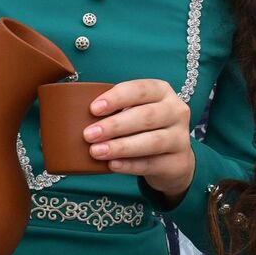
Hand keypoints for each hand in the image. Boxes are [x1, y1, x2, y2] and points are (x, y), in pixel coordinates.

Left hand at [83, 79, 194, 199]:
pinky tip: (112, 165)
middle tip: (88, 134)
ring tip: (96, 151)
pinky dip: (130, 165)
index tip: (93, 109)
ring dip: (121, 146)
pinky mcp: (178, 162)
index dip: (117, 98)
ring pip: (151, 141)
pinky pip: (152, 163)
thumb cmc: (145, 129)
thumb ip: (115, 110)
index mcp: (162, 92)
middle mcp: (176, 111)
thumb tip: (75, 114)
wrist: (174, 160)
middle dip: (115, 125)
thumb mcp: (135, 111)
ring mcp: (180, 138)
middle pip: (146, 116)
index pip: (141, 89)